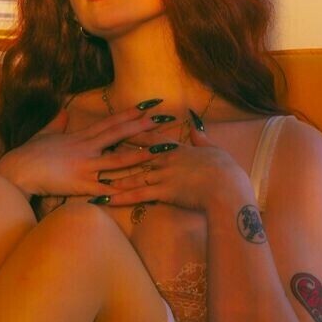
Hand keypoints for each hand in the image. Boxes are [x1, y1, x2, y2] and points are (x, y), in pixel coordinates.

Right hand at [0, 102, 172, 199]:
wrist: (17, 171)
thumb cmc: (28, 153)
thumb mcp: (44, 134)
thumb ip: (57, 123)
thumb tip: (64, 112)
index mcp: (81, 137)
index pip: (110, 122)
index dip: (129, 114)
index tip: (146, 106)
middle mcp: (87, 149)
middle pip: (119, 135)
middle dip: (141, 127)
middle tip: (162, 120)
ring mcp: (85, 167)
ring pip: (118, 160)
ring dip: (140, 154)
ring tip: (159, 151)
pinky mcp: (81, 185)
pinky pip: (105, 189)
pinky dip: (121, 190)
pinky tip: (138, 189)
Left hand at [105, 121, 250, 212]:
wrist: (226, 189)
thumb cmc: (225, 170)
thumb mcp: (214, 148)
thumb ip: (201, 137)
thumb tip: (194, 123)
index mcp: (178, 149)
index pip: (152, 137)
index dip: (136, 132)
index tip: (121, 128)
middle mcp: (166, 160)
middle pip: (136, 154)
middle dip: (116, 152)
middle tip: (98, 149)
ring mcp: (162, 176)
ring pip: (133, 175)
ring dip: (114, 177)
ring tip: (95, 176)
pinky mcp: (163, 193)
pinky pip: (137, 195)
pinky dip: (120, 197)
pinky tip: (105, 199)